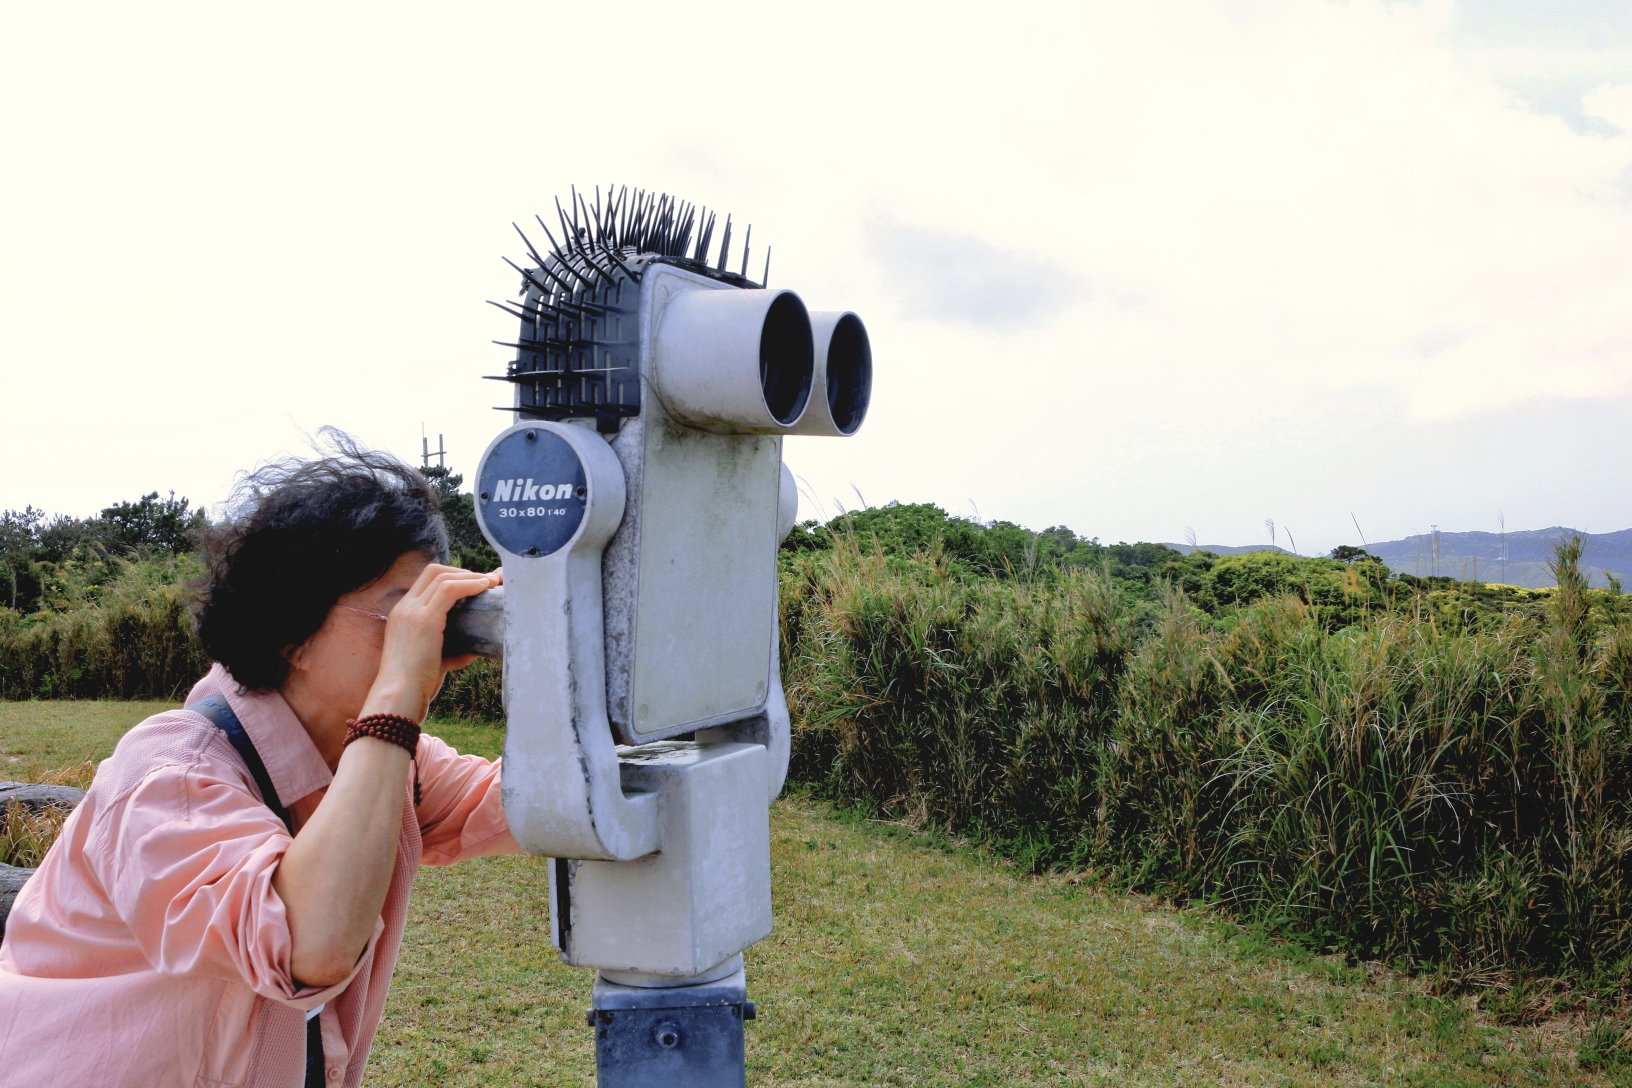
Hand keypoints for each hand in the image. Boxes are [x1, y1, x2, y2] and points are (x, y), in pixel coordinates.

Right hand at [363, 564, 500, 721]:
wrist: (398, 697)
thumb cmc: (414, 686)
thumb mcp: (433, 662)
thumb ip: (451, 653)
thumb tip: (474, 650)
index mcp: (402, 615)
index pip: (426, 582)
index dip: (453, 577)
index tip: (476, 583)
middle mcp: (404, 608)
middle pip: (434, 571)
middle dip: (463, 571)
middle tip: (488, 580)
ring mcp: (411, 612)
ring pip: (443, 577)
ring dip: (471, 576)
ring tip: (492, 582)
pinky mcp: (424, 620)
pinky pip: (450, 590)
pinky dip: (470, 584)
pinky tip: (486, 587)